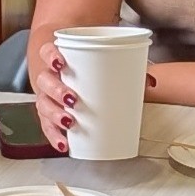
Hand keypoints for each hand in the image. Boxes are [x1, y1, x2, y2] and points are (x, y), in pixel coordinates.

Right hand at [33, 36, 155, 151]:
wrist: (72, 72)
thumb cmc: (87, 68)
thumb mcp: (104, 63)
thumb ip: (128, 68)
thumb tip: (151, 81)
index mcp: (58, 59)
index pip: (47, 52)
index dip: (51, 57)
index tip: (61, 63)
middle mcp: (49, 77)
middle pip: (45, 81)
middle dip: (56, 91)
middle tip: (72, 100)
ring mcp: (47, 97)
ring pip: (43, 104)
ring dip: (55, 115)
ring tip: (70, 122)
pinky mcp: (50, 115)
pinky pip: (47, 126)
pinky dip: (54, 136)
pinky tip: (64, 143)